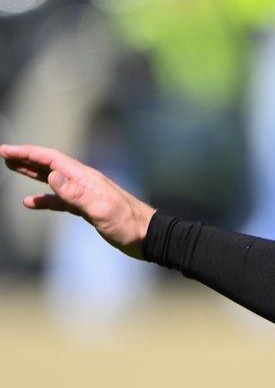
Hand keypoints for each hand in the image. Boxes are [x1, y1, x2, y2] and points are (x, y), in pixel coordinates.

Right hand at [1, 144, 155, 258]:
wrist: (147, 237)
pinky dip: (44, 199)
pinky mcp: (87, 209)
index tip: (6, 150)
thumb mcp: (100, 209)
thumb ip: (77, 194)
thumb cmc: (127, 223)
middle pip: (50, 165)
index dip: (28, 153)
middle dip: (27, 158)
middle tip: (4, 154)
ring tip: (13, 168)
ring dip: (33, 173)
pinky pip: (60, 200)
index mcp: (86, 178)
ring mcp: (86, 195)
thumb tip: (52, 175)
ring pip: (53, 180)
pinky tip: (31, 203)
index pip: (52, 159)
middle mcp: (84, 182)